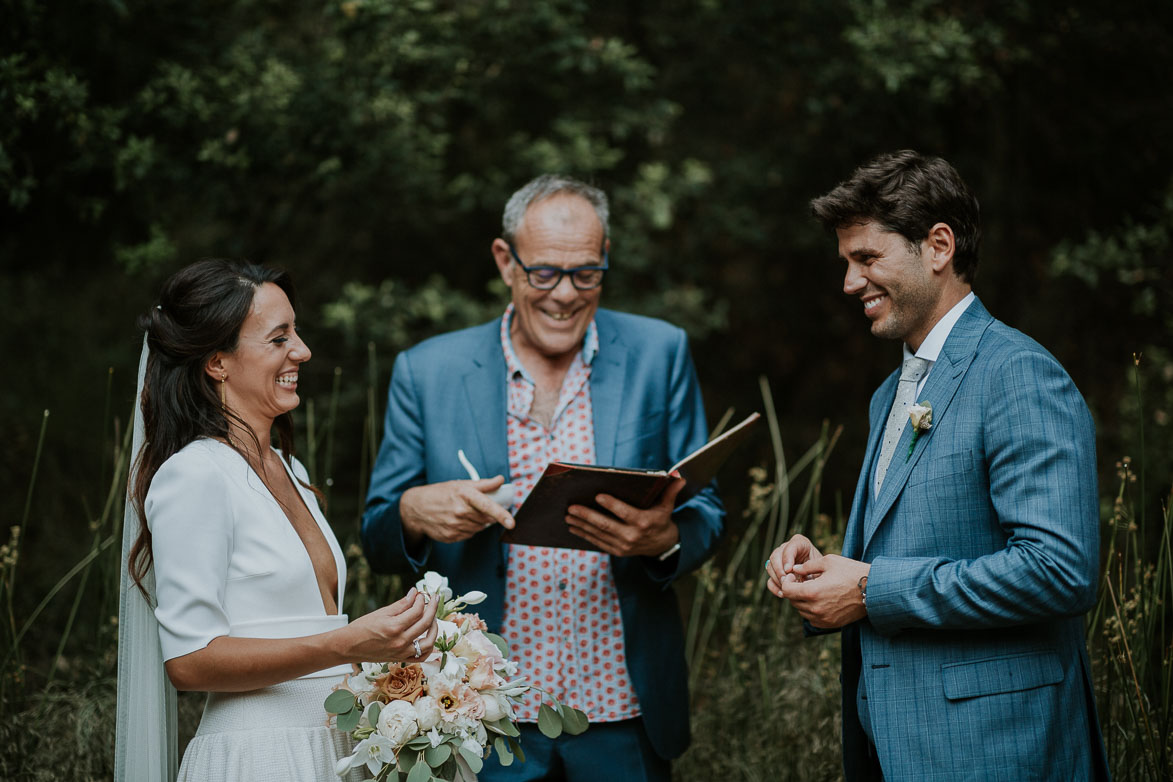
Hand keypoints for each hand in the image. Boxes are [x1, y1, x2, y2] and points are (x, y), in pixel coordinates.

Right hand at [340, 587, 439, 662]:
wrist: (349, 646)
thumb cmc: (362, 628)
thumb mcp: (381, 612)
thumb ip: (401, 604)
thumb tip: (415, 593)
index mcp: (394, 627)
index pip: (417, 611)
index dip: (421, 600)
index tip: (421, 594)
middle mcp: (400, 641)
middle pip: (425, 623)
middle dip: (433, 608)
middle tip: (435, 599)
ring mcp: (402, 652)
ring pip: (428, 642)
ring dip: (434, 628)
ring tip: (433, 618)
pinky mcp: (401, 659)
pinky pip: (421, 657)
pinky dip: (429, 648)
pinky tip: (430, 637)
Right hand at [399, 476, 515, 543]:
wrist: (416, 509)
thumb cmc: (440, 493)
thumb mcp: (460, 484)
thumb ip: (483, 484)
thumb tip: (500, 480)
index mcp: (464, 495)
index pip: (487, 506)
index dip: (501, 515)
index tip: (511, 523)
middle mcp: (460, 512)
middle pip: (486, 518)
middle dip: (487, 514)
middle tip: (477, 507)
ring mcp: (455, 526)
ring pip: (478, 528)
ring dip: (477, 522)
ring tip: (465, 513)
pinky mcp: (451, 537)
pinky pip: (469, 535)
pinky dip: (468, 528)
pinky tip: (458, 521)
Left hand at [565, 477, 684, 557]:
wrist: (662, 546)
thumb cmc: (661, 519)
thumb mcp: (667, 505)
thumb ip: (670, 491)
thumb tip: (678, 475)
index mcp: (644, 523)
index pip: (625, 513)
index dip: (611, 505)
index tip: (597, 495)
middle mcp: (632, 536)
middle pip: (606, 525)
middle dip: (587, 516)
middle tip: (571, 507)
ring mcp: (623, 546)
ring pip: (598, 534)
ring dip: (581, 525)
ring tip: (567, 515)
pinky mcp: (616, 552)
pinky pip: (597, 543)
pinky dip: (584, 535)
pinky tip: (573, 527)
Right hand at [765, 533, 824, 596]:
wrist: (824, 580)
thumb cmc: (824, 571)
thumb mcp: (821, 566)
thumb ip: (809, 566)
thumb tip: (794, 571)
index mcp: (800, 543)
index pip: (789, 547)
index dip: (787, 558)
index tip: (789, 570)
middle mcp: (786, 549)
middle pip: (775, 556)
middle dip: (779, 570)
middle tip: (785, 581)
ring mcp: (779, 561)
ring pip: (769, 567)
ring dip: (777, 579)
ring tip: (786, 589)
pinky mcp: (776, 574)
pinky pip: (770, 580)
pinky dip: (775, 588)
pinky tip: (783, 593)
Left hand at [778, 554, 869, 628]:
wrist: (874, 590)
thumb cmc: (852, 572)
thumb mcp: (829, 562)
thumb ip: (808, 566)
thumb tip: (795, 569)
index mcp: (812, 592)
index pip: (787, 590)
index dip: (787, 581)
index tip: (794, 575)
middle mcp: (815, 608)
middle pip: (793, 601)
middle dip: (794, 590)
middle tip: (802, 581)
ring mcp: (823, 618)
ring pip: (802, 611)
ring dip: (802, 600)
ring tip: (812, 589)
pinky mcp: (830, 624)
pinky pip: (812, 619)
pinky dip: (811, 610)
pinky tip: (820, 599)